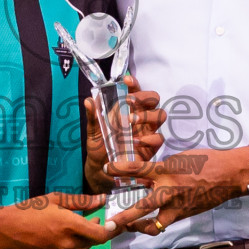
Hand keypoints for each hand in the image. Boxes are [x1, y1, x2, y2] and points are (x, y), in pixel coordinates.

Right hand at [0, 192, 113, 248]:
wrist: (6, 229)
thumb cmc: (29, 209)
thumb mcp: (55, 199)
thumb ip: (81, 201)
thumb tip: (102, 200)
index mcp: (69, 225)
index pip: (100, 235)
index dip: (111, 230)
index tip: (115, 223)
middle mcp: (67, 243)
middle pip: (93, 242)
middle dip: (99, 232)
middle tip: (99, 220)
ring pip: (82, 248)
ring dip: (86, 237)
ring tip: (83, 224)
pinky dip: (73, 243)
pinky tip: (65, 233)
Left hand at [84, 75, 166, 193]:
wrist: (101, 168)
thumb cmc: (100, 145)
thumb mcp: (93, 130)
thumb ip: (93, 116)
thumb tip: (89, 101)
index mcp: (128, 108)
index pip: (136, 90)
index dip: (134, 83)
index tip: (126, 80)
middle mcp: (141, 116)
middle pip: (154, 99)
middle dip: (144, 97)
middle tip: (129, 101)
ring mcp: (148, 131)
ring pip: (160, 115)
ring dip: (147, 115)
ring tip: (131, 121)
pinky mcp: (151, 147)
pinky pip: (158, 139)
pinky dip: (148, 139)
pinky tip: (135, 141)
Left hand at [107, 147, 248, 235]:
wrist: (229, 175)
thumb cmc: (206, 161)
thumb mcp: (179, 159)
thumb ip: (160, 169)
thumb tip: (144, 177)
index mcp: (167, 171)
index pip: (137, 169)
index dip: (120, 169)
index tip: (107, 168)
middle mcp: (169, 190)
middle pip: (142, 207)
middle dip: (124, 217)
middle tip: (110, 224)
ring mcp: (177, 206)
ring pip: (153, 224)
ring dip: (138, 226)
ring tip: (126, 227)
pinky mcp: (184, 214)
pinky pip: (165, 222)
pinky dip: (156, 223)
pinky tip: (149, 222)